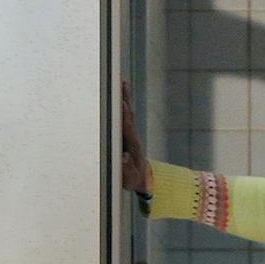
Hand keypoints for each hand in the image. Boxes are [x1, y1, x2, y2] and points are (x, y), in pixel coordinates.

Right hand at [120, 80, 152, 196]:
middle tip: (120, 87)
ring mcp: (130, 133)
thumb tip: (124, 158)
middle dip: (124, 103)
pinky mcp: (127, 132)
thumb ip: (127, 171)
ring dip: (124, 99)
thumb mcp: (131, 180)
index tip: (123, 107)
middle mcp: (132, 136)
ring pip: (127, 113)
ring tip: (121, 83)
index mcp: (132, 147)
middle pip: (127, 117)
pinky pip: (124, 115)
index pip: (128, 130)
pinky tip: (120, 91)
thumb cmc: (134, 179)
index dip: (125, 118)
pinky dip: (122, 103)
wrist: (143, 177)